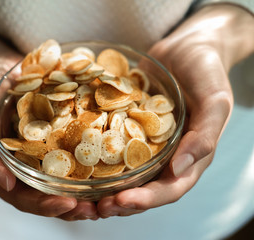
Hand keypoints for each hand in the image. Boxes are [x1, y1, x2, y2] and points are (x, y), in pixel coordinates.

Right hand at [0, 61, 98, 219]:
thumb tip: (5, 185)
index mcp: (4, 172)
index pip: (26, 199)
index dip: (46, 206)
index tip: (69, 204)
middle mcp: (27, 166)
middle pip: (52, 194)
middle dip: (76, 204)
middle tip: (98, 208)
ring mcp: (44, 149)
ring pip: (68, 175)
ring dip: (89, 186)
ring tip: (111, 192)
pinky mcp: (58, 131)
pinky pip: (76, 146)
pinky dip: (91, 153)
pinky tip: (110, 155)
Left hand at [97, 4, 253, 216]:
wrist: (188, 46)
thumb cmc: (207, 71)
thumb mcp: (215, 101)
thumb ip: (204, 136)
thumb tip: (179, 170)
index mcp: (188, 157)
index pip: (168, 189)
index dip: (145, 200)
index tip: (119, 202)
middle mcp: (163, 155)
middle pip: (141, 188)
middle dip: (117, 201)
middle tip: (90, 207)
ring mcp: (143, 141)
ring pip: (122, 172)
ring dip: (102, 187)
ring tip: (78, 195)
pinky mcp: (125, 125)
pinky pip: (109, 143)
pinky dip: (95, 155)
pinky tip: (74, 157)